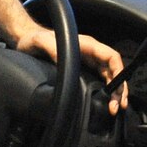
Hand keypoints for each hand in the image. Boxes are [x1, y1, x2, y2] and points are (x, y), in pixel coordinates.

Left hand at [13, 23, 129, 112]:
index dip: (118, 71)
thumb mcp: (41, 42)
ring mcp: (87, 62)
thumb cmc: (35, 38)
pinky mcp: (81, 70)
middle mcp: (91, 53)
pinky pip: (99, 81)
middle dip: (119, 87)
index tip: (119, 87)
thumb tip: (65, 62)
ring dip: (114, 92)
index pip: (111, 56)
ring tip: (115, 108)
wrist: (27, 40)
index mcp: (87, 45)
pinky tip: (105, 102)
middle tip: (118, 106)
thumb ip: (53, 49)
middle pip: (113, 70)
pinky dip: (105, 92)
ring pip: (108, 77)